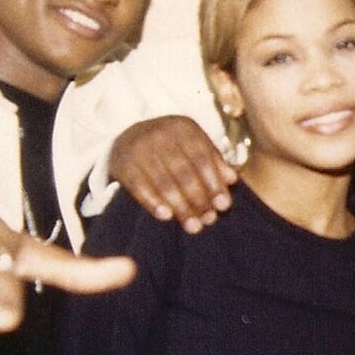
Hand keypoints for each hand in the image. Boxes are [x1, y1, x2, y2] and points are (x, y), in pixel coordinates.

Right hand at [109, 115, 235, 233]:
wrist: (128, 134)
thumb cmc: (171, 144)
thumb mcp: (193, 145)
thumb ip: (213, 161)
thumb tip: (232, 180)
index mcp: (183, 128)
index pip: (203, 159)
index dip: (214, 183)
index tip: (224, 205)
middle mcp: (160, 134)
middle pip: (184, 173)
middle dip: (199, 200)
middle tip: (208, 220)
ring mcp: (139, 149)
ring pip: (164, 183)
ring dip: (180, 208)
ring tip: (193, 227)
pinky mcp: (122, 164)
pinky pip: (139, 187)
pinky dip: (153, 203)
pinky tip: (166, 216)